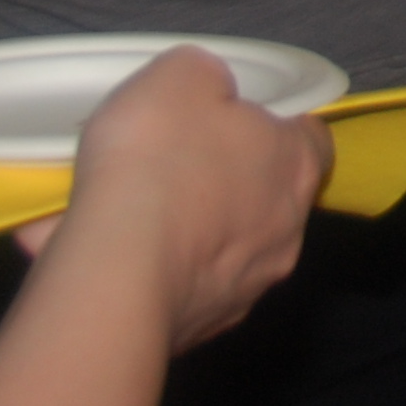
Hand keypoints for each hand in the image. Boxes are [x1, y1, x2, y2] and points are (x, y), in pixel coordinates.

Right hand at [16, 47, 329, 350]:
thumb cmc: (159, 160)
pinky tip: (96, 257)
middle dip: (218, 182)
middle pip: (262, 197)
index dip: (271, 125)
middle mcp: (286, 233)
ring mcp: (244, 290)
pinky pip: (173, 288)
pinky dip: (144, 272)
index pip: (309, 139)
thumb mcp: (180, 75)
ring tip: (118, 216)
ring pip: (214, 250)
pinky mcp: (197, 329)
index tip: (229, 121)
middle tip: (165, 168)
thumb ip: (206, 78)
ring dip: (177, 233)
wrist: (115, 273)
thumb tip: (210, 92)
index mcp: (297, 166)